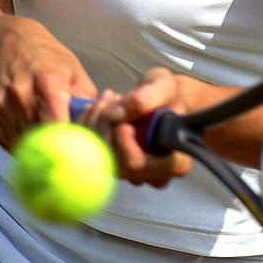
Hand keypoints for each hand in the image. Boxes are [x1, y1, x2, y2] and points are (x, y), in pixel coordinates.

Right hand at [0, 17, 96, 148]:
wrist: (1, 42)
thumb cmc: (43, 56)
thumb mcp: (73, 70)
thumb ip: (87, 101)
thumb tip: (101, 128)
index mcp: (48, 82)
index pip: (56, 126)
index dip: (66, 146)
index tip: (76, 156)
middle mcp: (20, 92)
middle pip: (38, 139)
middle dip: (52, 151)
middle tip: (63, 158)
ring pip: (19, 143)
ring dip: (33, 149)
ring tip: (43, 141)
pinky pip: (2, 139)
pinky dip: (16, 143)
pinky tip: (25, 133)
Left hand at [78, 69, 192, 187]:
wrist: (163, 102)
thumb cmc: (169, 96)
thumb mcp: (164, 86)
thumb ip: (148, 97)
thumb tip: (117, 114)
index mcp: (174, 162)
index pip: (139, 165)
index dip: (124, 144)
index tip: (122, 121)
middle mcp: (152, 175)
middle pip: (115, 163)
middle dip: (107, 127)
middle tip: (114, 98)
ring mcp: (130, 173)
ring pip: (99, 157)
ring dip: (97, 121)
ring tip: (110, 97)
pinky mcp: (113, 165)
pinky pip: (88, 152)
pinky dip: (88, 124)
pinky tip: (100, 106)